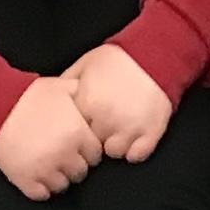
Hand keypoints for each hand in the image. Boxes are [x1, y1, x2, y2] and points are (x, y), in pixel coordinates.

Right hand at [0, 78, 104, 199]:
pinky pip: (41, 194)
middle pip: (81, 172)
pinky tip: (36, 177)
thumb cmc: (28, 94)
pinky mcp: (25, 179)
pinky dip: (40, 188)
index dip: (87, 151)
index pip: (95, 155)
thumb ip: (80, 94)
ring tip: (48, 166)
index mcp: (77, 133)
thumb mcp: (60, 86)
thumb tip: (91, 95)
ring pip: (62, 186)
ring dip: (57, 178)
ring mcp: (45, 169)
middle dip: (73, 165)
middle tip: (62, 156)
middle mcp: (65, 154)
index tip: (77, 147)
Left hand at [64, 43, 173, 163]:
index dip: (82, 125)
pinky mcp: (150, 133)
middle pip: (93, 143)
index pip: (75, 129)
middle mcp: (106, 119)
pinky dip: (134, 151)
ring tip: (121, 128)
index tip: (88, 119)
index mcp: (87, 102)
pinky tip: (134, 138)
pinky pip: (136, 156)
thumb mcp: (86, 63)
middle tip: (107, 121)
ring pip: (114, 152)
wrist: (154, 53)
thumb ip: (68, 83)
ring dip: (116, 144)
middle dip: (97, 134)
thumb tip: (54, 99)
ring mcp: (129, 128)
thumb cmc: (118, 58)